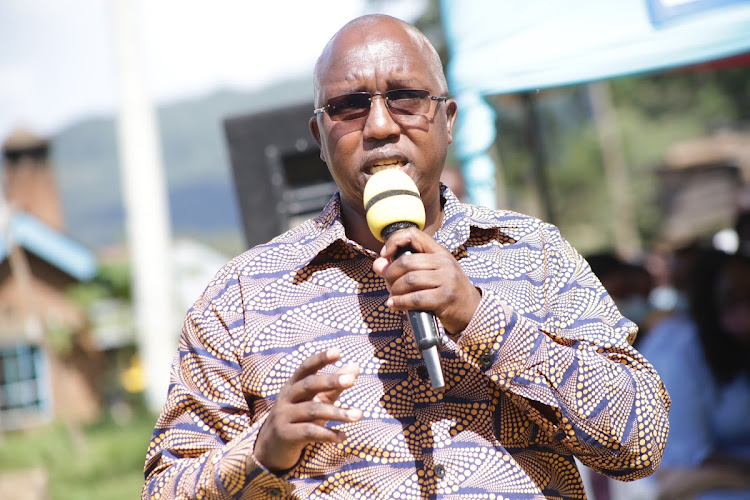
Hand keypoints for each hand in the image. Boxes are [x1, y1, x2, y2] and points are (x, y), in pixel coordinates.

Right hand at [254, 348, 360, 471]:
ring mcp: (284, 416)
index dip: (320, 359)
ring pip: (312, 410)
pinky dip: (328, 434)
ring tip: (359, 415)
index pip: (306, 367)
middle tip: (352, 380)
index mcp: (294, 384)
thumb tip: (356, 366)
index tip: (337, 351)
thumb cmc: (299, 418)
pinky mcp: (286, 435)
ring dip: (338, 413)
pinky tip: (343, 437)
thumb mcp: (315, 399)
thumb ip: (334, 384)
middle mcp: (286, 397)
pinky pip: (309, 432)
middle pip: (309, 385)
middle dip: (330, 381)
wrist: (271, 448)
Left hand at [372, 227, 480, 333]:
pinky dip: (400, 302)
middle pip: (406, 262)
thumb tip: (378, 264)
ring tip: (392, 296)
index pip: (413, 234)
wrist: (471, 309)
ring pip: (409, 280)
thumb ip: (402, 268)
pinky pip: (415, 298)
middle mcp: (444, 262)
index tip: (386, 255)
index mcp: (439, 252)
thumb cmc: (446, 290)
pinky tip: (395, 305)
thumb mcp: (429, 273)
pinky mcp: (444, 298)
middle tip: (388, 283)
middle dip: (390, 274)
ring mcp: (446, 280)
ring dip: (394, 290)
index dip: (395, 241)